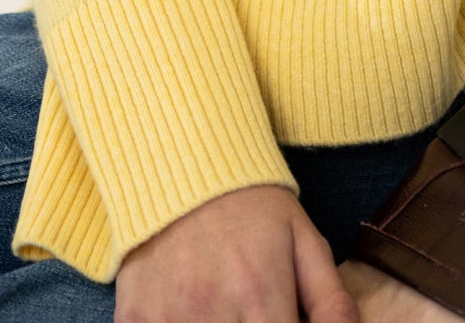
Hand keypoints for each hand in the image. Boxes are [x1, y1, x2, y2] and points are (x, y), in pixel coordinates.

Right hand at [115, 183, 357, 322]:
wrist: (181, 158)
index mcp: (261, 300)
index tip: (280, 319)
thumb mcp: (303, 240)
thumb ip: (331, 302)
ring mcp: (168, 318)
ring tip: (226, 307)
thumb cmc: (249, 202)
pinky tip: (187, 311)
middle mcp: (214, 314)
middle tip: (254, 309)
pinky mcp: (134, 317)